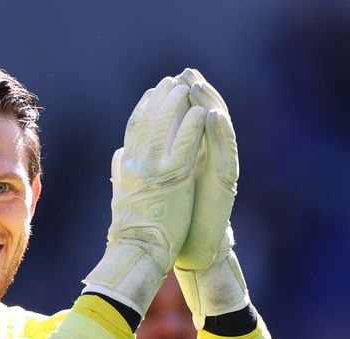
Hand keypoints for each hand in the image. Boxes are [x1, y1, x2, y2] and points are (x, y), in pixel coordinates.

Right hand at [83, 76, 205, 314]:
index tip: (150, 94)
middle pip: (147, 122)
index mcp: (126, 168)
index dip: (142, 110)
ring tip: (187, 88)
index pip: (132, 131)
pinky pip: (184, 147)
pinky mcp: (173, 180)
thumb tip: (120, 156)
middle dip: (160, 100)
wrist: (137, 253)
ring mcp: (154, 171)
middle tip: (171, 81)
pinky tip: (201, 113)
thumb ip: (122, 172)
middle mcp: (136, 165)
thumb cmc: (131, 231)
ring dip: (176, 106)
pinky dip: (192, 128)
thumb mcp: (123, 195)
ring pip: (165, 129)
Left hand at [170, 68, 249, 327]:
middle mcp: (207, 161)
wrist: (193, 255)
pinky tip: (213, 114)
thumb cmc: (175, 225)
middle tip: (185, 72)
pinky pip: (225, 153)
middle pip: (204, 120)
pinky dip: (220, 133)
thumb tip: (124, 153)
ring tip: (197, 84)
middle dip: (195, 95)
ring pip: (218, 131)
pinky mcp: (225, 185)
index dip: (177, 103)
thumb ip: (146, 169)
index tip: (164, 82)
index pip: (186, 124)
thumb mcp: (156, 190)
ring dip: (210, 105)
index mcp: (190, 160)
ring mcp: (218, 171)